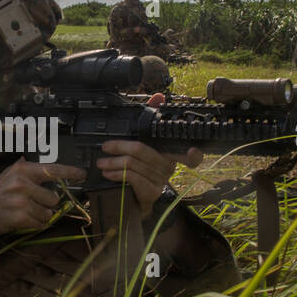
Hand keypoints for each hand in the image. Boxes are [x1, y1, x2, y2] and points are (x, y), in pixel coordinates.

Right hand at [0, 159, 85, 235]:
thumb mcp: (10, 176)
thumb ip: (30, 172)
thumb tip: (52, 170)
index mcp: (22, 170)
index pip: (52, 169)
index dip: (70, 172)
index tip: (82, 174)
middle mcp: (22, 183)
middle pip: (54, 197)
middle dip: (46, 204)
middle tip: (32, 204)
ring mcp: (20, 200)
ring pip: (48, 213)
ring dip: (40, 216)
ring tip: (25, 212)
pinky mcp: (19, 217)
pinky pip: (40, 224)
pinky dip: (34, 225)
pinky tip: (22, 220)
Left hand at [96, 93, 201, 212]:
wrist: (134, 200)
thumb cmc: (141, 170)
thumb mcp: (144, 144)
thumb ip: (152, 118)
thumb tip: (159, 96)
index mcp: (170, 153)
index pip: (191, 156)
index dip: (195, 155)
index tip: (193, 151)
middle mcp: (168, 167)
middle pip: (143, 151)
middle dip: (120, 147)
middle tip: (105, 147)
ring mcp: (161, 181)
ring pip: (134, 164)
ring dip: (114, 162)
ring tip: (101, 162)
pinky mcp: (151, 192)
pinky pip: (132, 178)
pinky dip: (117, 174)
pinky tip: (109, 173)